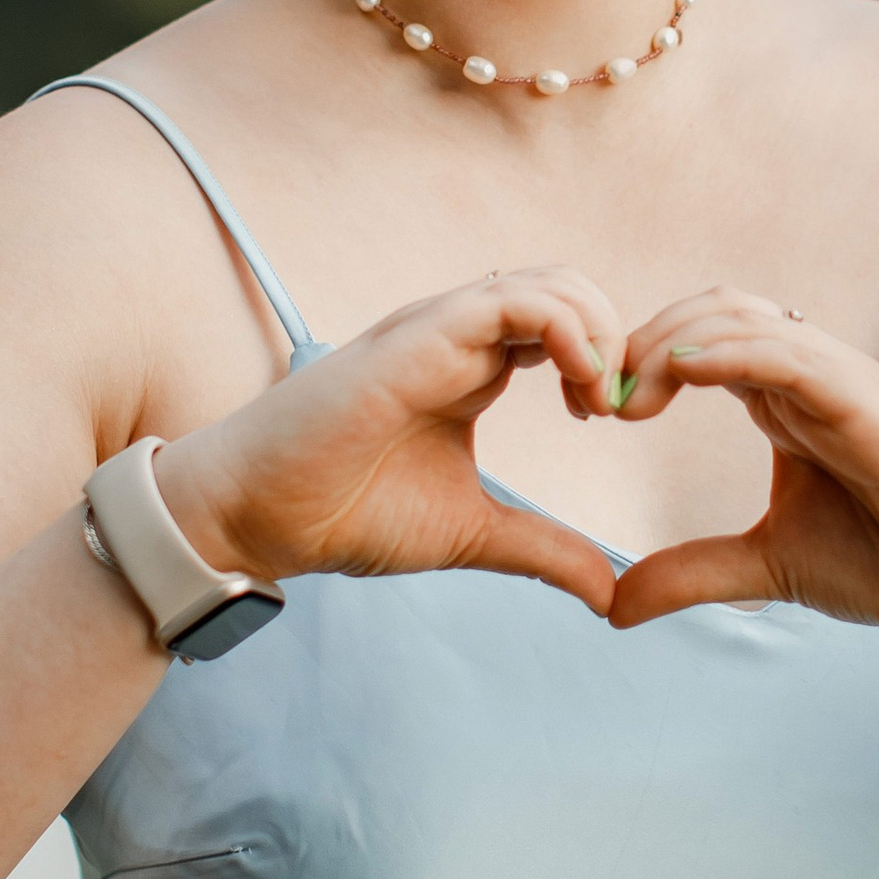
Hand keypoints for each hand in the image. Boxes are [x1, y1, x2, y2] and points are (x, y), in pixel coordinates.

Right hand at [155, 269, 629, 615]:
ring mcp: (438, 331)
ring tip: (599, 399)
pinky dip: (562, 329)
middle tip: (619, 406)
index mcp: (474, 369)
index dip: (607, 359)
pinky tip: (576, 384)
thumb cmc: (345, 513)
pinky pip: (508, 301)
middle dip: (615, 337)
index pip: (564, 326)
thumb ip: (542, 551)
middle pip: (567, 290)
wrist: (259, 518)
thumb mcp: (472, 534)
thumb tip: (612, 594)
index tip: (617, 417)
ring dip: (597, 330)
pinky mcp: (416, 338)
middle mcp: (460, 338)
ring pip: (546, 284)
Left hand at [605, 287, 878, 637]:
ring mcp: (844, 385)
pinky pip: (792, 354)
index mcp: (789, 405)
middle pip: (709, 312)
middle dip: (639, 340)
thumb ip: (696, 573)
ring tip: (623, 391)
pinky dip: (730, 351)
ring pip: (744, 318)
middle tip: (591, 397)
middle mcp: (813, 380)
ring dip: (671, 339)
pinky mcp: (872, 405)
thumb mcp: (774, 568)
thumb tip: (612, 605)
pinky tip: (682, 372)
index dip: (637, 364)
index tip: (589, 414)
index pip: (699, 344)